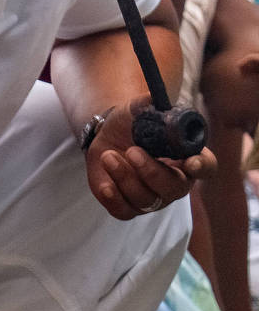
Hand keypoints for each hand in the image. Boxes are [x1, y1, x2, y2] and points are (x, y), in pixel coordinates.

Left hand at [83, 108, 208, 219]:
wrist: (107, 135)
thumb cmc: (132, 123)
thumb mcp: (139, 109)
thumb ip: (150, 104)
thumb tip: (153, 99)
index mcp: (189, 158)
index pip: (206, 167)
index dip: (202, 166)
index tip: (191, 162)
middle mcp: (175, 182)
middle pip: (173, 188)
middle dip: (151, 171)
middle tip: (132, 150)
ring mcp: (153, 197)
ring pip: (146, 200)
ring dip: (125, 177)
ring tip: (108, 155)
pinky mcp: (127, 206)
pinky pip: (124, 211)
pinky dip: (114, 199)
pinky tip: (105, 184)